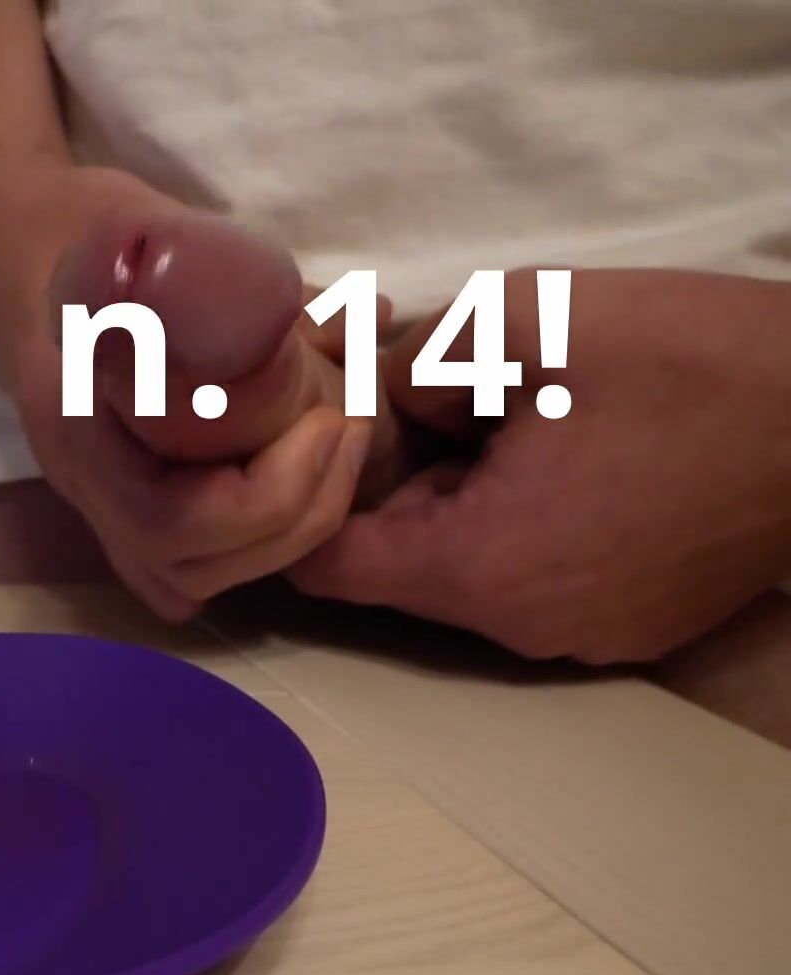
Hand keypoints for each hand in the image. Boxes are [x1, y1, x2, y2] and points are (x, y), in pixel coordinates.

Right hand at [0, 164, 378, 620]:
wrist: (16, 233)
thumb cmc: (85, 228)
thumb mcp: (169, 237)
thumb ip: (264, 286)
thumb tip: (369, 316)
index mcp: (77, 425)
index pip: (171, 521)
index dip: (268, 495)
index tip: (328, 420)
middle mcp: (81, 481)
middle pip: (187, 568)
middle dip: (293, 518)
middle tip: (348, 434)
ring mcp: (95, 496)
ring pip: (185, 582)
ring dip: (280, 539)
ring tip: (330, 456)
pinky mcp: (119, 497)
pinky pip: (178, 569)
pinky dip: (244, 552)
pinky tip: (290, 488)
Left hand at [291, 269, 790, 662]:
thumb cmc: (690, 361)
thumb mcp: (525, 318)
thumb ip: (413, 360)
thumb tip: (380, 397)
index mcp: (478, 567)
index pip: (324, 566)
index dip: (305, 495)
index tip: (320, 432)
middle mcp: (519, 627)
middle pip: (397, 565)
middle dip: (392, 485)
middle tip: (424, 396)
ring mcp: (585, 636)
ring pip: (468, 569)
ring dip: (462, 499)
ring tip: (508, 414)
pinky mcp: (635, 623)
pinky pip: (537, 577)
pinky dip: (524, 521)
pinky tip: (566, 452)